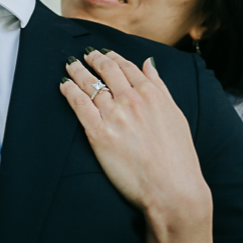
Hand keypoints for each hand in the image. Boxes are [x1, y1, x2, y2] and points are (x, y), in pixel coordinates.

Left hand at [61, 49, 214, 242]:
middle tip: (84, 56)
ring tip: (70, 66)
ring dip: (77, 71)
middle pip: (106, 70)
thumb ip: (160, 87)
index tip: (104, 54)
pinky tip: (64, 86)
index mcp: (152, 93)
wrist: (173, 189)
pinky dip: (69, 92)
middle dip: (93, 60)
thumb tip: (149, 64)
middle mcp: (131, 99)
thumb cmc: (178, 158)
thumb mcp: (175, 115)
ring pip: (90, 84)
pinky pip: (79, 105)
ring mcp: (114, 115)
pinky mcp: (99, 134)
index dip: (113, 57)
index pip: (127, 67)